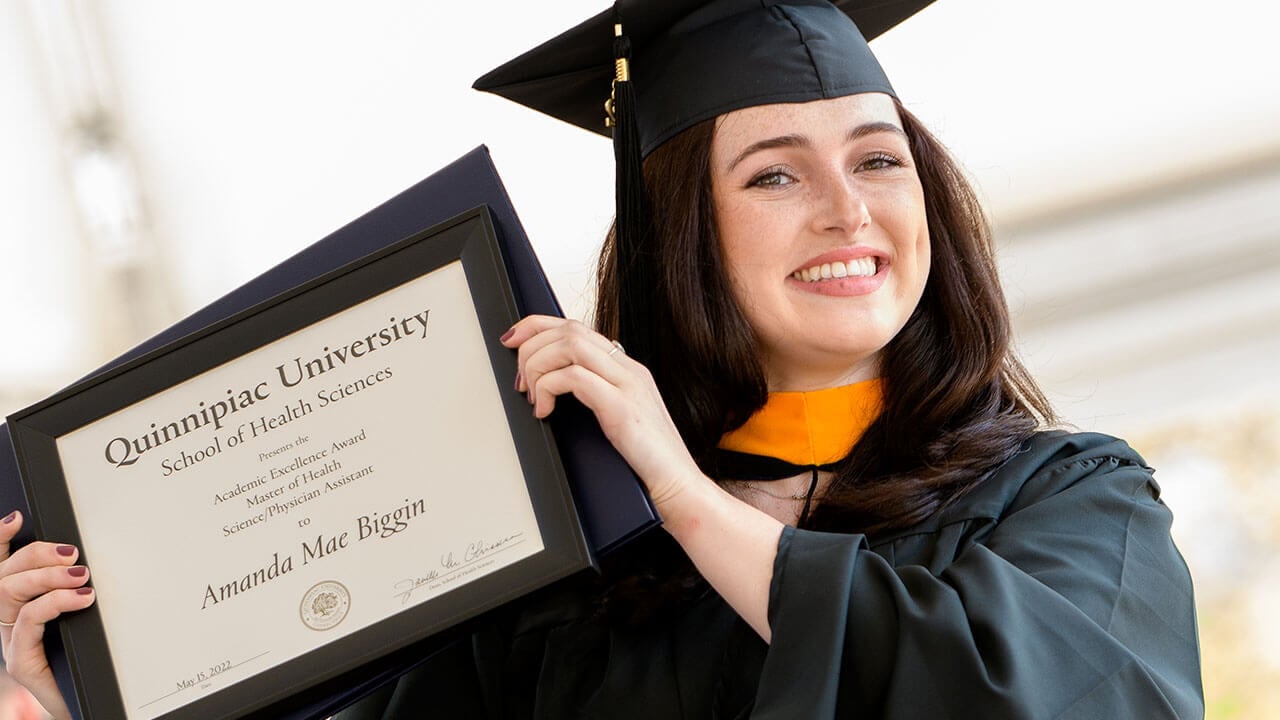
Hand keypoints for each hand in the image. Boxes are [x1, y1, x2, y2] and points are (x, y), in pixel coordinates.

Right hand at [0, 511, 92, 719]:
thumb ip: (76, 588)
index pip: (1, 567)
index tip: (17, 517)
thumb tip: (86, 558)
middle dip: (36, 554)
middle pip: (3, 575)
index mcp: (19, 608)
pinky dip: (53, 604)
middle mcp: (8, 624)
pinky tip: (80, 598)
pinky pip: (25, 625)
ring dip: (45, 577)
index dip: (0, 540)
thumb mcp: (84, 615)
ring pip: (7, 594)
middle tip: (72, 555)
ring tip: (81, 576)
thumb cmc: (89, 659)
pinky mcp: (21, 664)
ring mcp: (11, 644)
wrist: (90, 705)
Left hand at [501, 316, 706, 507]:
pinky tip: (544, 410)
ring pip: (570, 345)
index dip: (538, 326)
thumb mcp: (617, 420)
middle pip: (569, 329)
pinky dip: (549, 388)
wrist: (680, 488)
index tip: (514, 340)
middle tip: (519, 379)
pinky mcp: (621, 407)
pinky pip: (574, 377)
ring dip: (538, 365)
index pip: (577, 327)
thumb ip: (595, 397)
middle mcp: (629, 369)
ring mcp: (628, 385)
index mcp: (627, 369)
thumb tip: (554, 388)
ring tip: (531, 395)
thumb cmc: (647, 463)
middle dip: (531, 346)